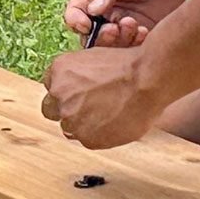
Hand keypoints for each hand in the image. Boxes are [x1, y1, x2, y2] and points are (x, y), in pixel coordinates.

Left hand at [41, 46, 167, 148]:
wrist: (147, 80)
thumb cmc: (128, 65)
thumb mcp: (94, 58)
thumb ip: (77, 76)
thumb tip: (78, 88)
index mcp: (59, 70)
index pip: (52, 88)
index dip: (67, 93)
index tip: (77, 95)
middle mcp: (59, 96)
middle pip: (53, 110)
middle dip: (67, 110)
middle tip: (88, 109)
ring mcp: (71, 119)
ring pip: (70, 128)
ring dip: (84, 124)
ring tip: (108, 116)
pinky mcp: (87, 139)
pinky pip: (88, 140)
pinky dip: (100, 135)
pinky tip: (115, 124)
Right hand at [64, 0, 194, 46]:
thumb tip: (93, 10)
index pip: (74, 14)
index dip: (76, 22)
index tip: (88, 24)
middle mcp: (103, 13)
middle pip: (90, 36)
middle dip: (100, 37)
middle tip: (114, 29)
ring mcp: (121, 24)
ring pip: (111, 45)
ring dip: (119, 41)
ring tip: (132, 24)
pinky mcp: (141, 32)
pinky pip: (133, 47)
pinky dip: (136, 44)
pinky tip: (145, 31)